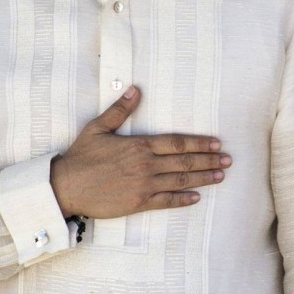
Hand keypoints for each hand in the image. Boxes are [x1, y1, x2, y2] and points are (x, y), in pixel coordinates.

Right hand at [50, 87, 229, 217]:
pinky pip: (166, 202)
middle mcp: (146, 165)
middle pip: (185, 162)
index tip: (217, 144)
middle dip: (209, 160)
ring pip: (180, 181)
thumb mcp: (98, 128)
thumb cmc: (80, 157)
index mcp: (139, 145)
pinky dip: (183, 200)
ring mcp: (143, 185)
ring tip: (221, 176)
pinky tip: (197, 197)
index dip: (200, 143)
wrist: (64, 187)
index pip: (177, 142)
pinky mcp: (137, 203)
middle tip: (229, 160)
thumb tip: (135, 89)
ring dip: (203, 178)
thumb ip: (120, 110)